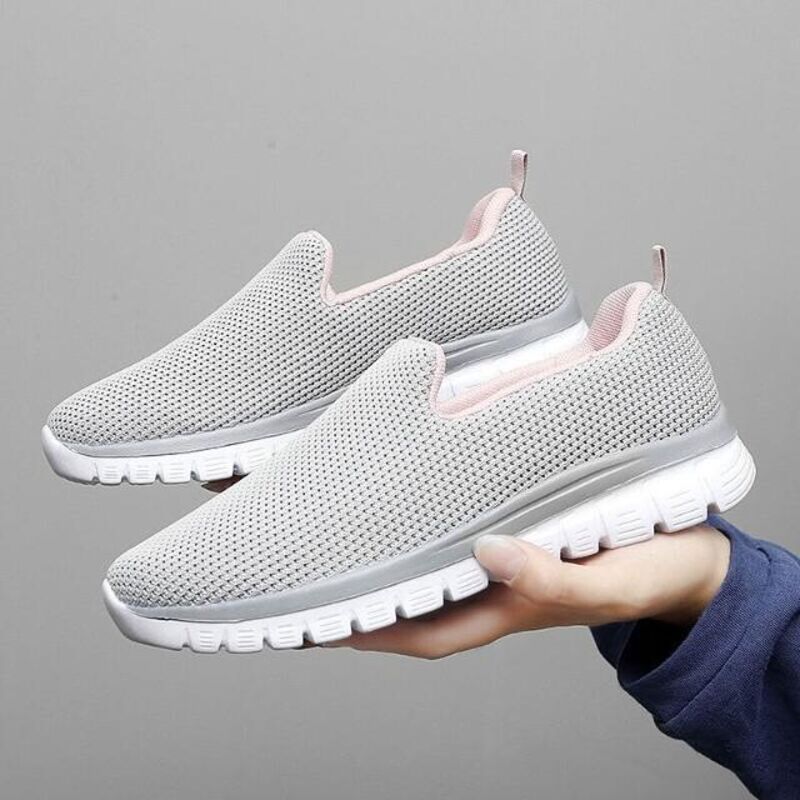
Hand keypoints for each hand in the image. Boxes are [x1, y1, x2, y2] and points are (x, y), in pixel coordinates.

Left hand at [334, 525, 729, 658]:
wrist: (686, 558)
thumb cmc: (647, 577)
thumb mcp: (602, 586)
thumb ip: (548, 579)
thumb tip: (486, 553)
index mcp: (506, 610)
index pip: (420, 632)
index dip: (368, 633)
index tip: (316, 624)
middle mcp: (494, 586)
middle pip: (416, 599)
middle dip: (364, 595)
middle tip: (309, 570)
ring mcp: (505, 557)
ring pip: (433, 563)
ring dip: (391, 556)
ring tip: (342, 530)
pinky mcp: (522, 526)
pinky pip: (462, 527)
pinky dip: (431, 519)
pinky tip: (413, 492)